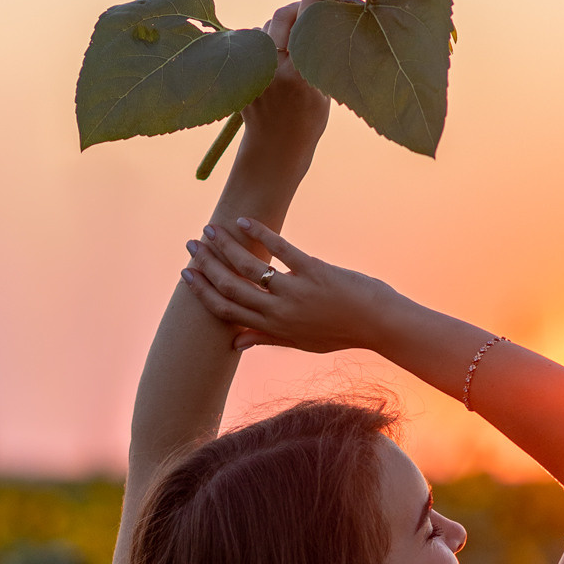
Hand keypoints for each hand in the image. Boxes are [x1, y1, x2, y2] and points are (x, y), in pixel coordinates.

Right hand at [182, 219, 392, 354]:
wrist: (376, 324)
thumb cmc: (339, 333)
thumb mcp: (301, 342)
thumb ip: (266, 338)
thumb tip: (234, 344)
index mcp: (274, 328)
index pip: (227, 311)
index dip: (203, 292)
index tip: (187, 275)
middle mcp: (279, 311)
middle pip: (231, 287)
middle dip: (207, 265)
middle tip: (191, 245)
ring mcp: (295, 290)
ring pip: (249, 267)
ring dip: (225, 246)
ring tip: (209, 229)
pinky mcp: (312, 270)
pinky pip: (280, 248)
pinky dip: (259, 232)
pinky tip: (242, 220)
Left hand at [239, 0, 329, 164]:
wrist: (274, 153)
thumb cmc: (307, 123)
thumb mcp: (323, 91)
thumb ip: (316, 55)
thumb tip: (313, 19)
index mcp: (301, 75)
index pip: (308, 21)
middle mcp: (274, 69)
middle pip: (282, 15)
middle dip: (296, 9)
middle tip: (310, 13)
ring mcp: (254, 71)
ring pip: (266, 29)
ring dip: (280, 30)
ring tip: (292, 52)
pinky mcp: (241, 73)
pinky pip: (255, 44)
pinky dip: (267, 45)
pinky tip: (274, 64)